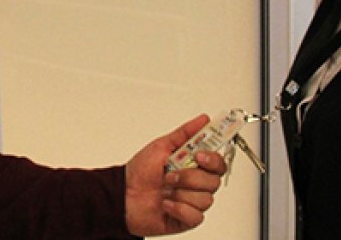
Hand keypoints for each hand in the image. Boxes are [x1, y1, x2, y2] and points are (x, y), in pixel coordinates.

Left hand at [123, 114, 227, 235]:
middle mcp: (196, 184)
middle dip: (190, 177)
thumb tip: (203, 120)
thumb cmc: (140, 172)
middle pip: (214, 182)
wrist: (123, 195)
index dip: (213, 160)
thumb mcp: (161, 147)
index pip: (218, 164)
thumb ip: (184, 134)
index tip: (198, 156)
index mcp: (193, 166)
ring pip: (205, 199)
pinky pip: (195, 216)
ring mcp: (192, 202)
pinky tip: (166, 204)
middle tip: (170, 175)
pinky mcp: (186, 219)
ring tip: (165, 190)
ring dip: (181, 193)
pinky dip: (179, 209)